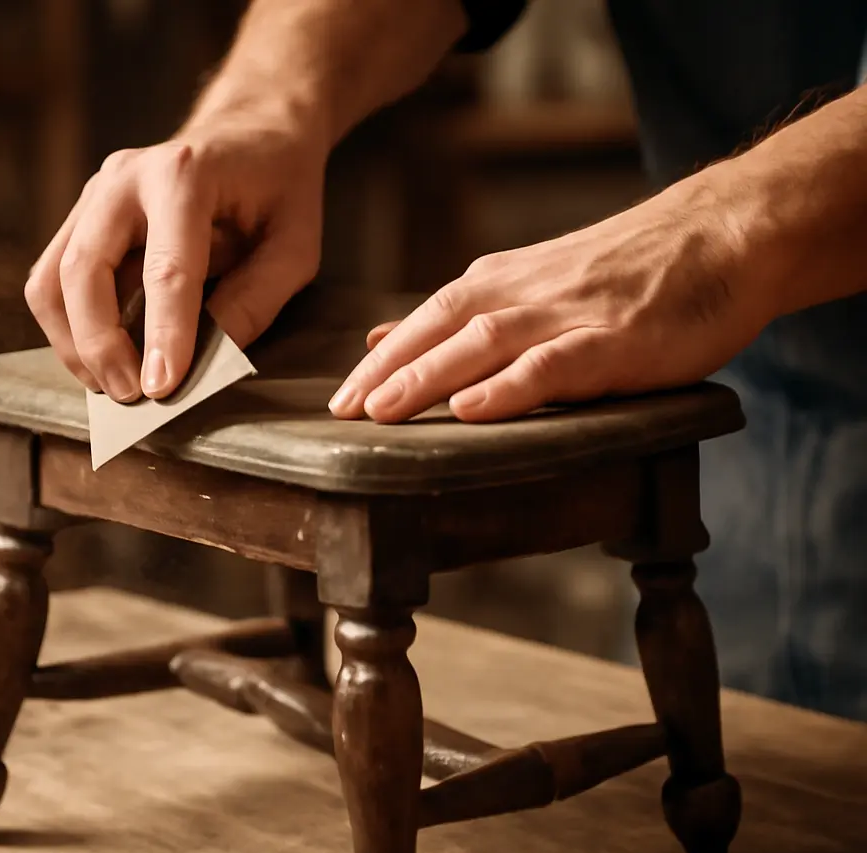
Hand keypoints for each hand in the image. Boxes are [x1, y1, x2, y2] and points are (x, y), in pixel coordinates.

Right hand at [25, 97, 327, 400]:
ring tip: (114, 388)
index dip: (163, 335)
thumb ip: (257, 298)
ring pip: (52, 280)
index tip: (163, 389)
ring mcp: (94, 195)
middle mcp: (125, 178)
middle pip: (85, 271)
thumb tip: (208, 359)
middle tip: (133, 398)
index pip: (166, 269)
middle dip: (102, 345)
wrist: (250, 131)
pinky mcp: (82, 218)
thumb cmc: (279, 189)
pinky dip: (70, 330)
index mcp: (185, 174)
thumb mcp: (296, 246)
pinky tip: (102, 361)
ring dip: (74, 344)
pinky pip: (53, 281)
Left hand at [329, 171, 767, 422]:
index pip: (423, 322)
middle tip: (340, 414)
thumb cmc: (622, 271)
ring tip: (383, 412)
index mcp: (500, 284)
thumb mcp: (526, 282)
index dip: (377, 363)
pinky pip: (552, 365)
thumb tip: (380, 337)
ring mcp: (566, 316)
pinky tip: (473, 409)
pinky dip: (509, 387)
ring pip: (483, 345)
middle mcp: (522, 295)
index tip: (337, 403)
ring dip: (429, 377)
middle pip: (439, 332)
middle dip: (386, 374)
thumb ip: (456, 314)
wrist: (716, 236)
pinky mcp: (611, 341)